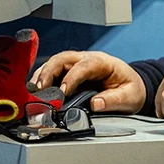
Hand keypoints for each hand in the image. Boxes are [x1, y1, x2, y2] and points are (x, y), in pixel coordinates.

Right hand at [28, 50, 145, 113]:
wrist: (131, 84)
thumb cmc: (130, 88)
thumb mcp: (129, 96)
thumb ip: (113, 100)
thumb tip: (96, 104)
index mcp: (102, 62)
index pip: (83, 66)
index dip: (70, 78)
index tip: (62, 92)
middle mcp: (86, 59)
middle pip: (62, 59)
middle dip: (48, 72)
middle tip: (39, 90)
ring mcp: (76, 63)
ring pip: (53, 62)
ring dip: (41, 75)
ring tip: (32, 91)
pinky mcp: (69, 71)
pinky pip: (52, 71)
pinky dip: (41, 79)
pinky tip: (34, 90)